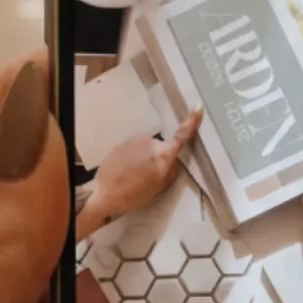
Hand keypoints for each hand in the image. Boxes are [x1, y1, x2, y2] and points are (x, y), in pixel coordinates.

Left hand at [76, 105, 202, 240]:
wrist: (105, 193)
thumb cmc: (135, 195)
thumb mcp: (160, 188)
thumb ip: (171, 172)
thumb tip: (173, 162)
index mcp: (163, 154)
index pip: (181, 136)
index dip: (192, 121)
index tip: (198, 107)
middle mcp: (150, 142)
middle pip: (160, 147)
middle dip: (157, 157)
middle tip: (148, 176)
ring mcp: (134, 141)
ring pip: (145, 148)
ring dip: (143, 158)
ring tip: (133, 176)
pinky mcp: (121, 143)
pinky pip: (132, 149)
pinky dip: (131, 158)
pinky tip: (124, 172)